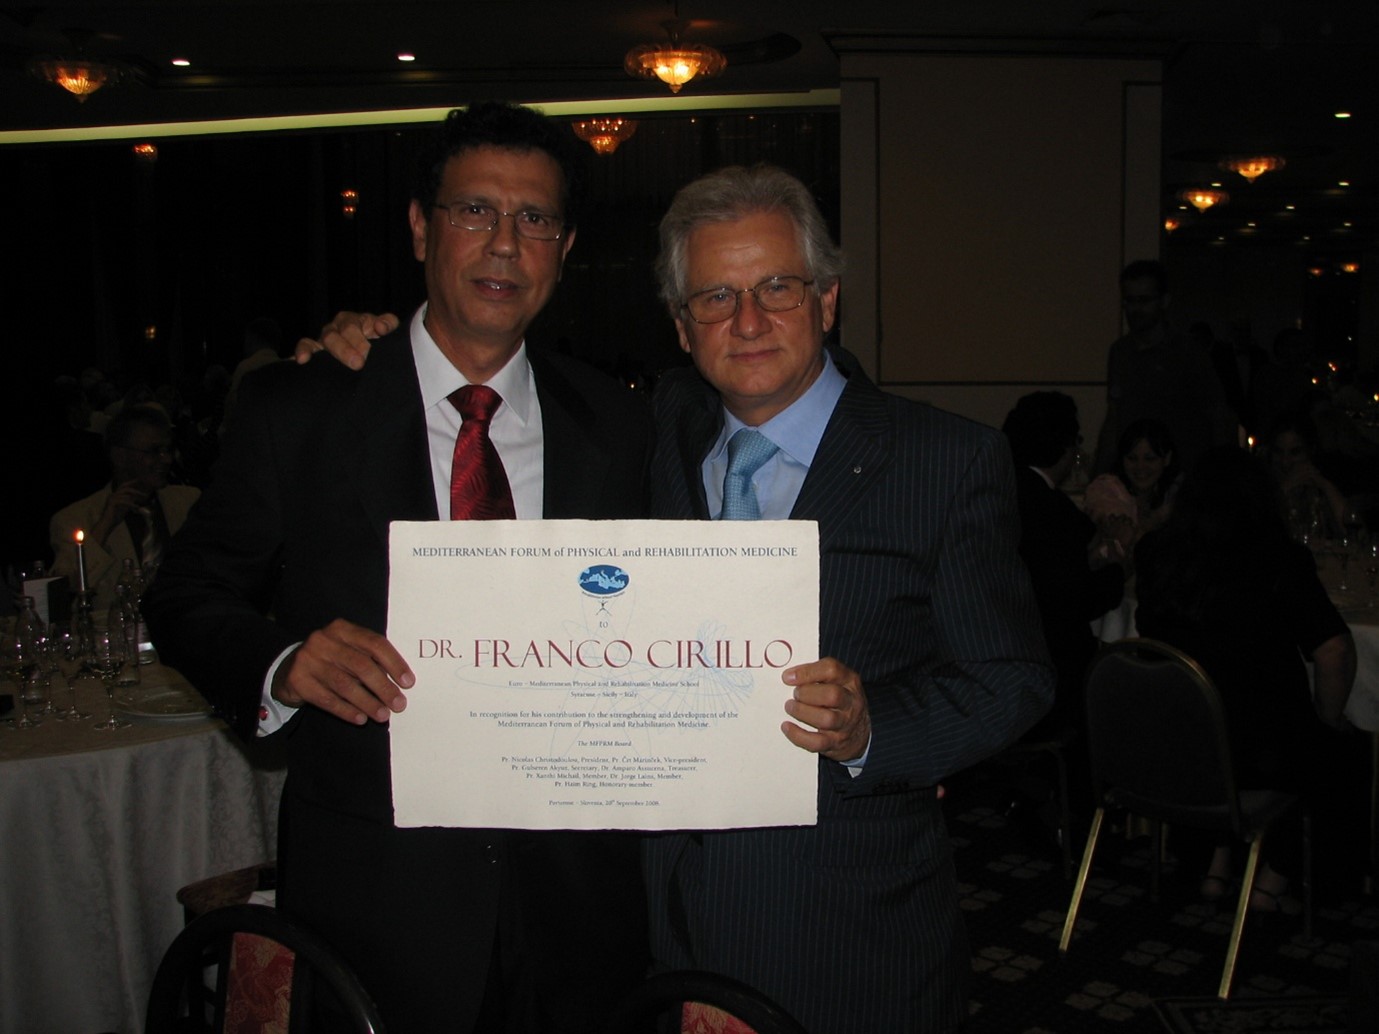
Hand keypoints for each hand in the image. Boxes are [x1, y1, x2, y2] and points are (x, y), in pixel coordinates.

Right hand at [93, 479, 153, 542]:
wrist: (107, 525)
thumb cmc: (115, 517)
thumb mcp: (125, 508)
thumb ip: (129, 503)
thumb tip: (136, 499)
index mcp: (115, 495)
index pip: (124, 486)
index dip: (131, 482)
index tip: (139, 480)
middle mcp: (112, 495)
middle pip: (125, 487)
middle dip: (136, 490)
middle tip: (145, 494)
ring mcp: (111, 499)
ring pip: (125, 493)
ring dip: (136, 496)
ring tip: (143, 500)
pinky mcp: (112, 503)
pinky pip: (124, 501)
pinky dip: (132, 504)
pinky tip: (137, 508)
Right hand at [272, 618, 413, 724]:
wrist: (288, 669)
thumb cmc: (331, 661)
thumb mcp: (348, 651)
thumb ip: (370, 660)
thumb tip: (401, 683)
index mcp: (342, 629)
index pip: (374, 643)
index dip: (394, 663)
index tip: (408, 682)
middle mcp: (323, 640)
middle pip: (361, 665)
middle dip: (383, 687)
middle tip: (399, 704)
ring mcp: (308, 660)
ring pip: (344, 684)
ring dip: (368, 702)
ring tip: (383, 715)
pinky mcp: (297, 680)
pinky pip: (327, 699)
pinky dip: (346, 710)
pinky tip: (361, 718)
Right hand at [293, 311, 398, 368]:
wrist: (352, 365)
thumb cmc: (371, 352)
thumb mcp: (383, 342)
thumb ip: (388, 329)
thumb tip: (381, 327)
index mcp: (365, 321)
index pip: (374, 319)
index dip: (380, 324)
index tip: (381, 330)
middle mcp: (345, 324)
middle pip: (350, 328)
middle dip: (359, 343)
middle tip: (366, 358)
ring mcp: (329, 335)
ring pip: (330, 337)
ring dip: (342, 350)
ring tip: (355, 364)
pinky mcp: (314, 346)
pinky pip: (306, 345)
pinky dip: (304, 351)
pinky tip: (303, 359)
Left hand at [781, 657, 870, 761]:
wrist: (859, 732)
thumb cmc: (841, 702)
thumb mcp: (837, 682)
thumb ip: (817, 675)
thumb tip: (789, 675)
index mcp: (849, 681)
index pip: (832, 670)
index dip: (807, 672)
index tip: (788, 677)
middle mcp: (851, 702)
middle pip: (832, 695)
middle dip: (807, 693)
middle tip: (794, 694)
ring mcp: (845, 724)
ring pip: (826, 719)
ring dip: (802, 712)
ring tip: (790, 707)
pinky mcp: (835, 742)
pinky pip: (817, 742)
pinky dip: (798, 735)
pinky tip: (787, 727)